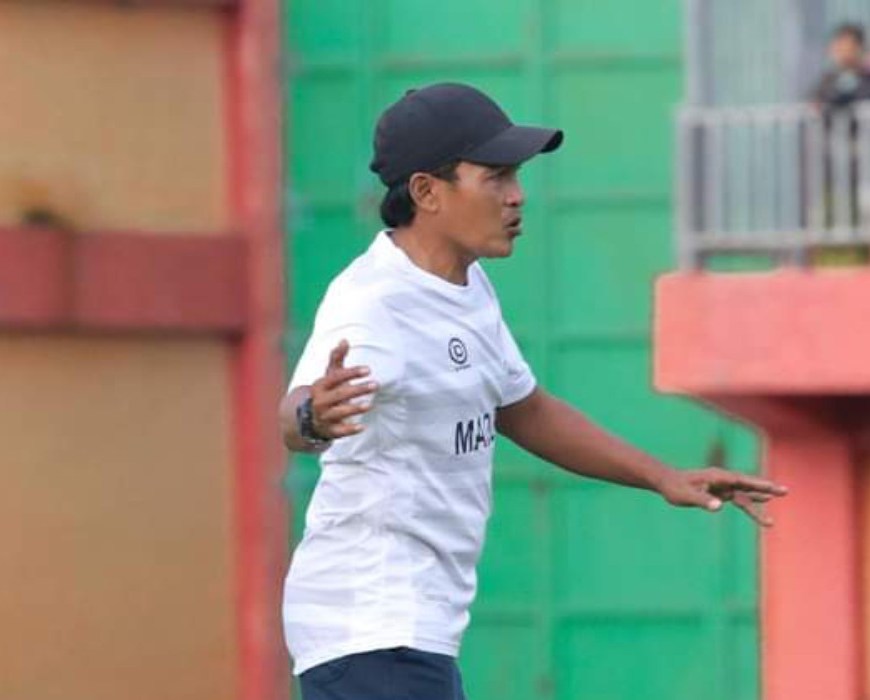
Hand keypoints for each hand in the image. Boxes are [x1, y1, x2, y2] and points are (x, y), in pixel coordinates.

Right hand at [309, 339, 377, 438]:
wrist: (310, 419)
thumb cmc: (326, 392)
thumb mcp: (329, 376)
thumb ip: (337, 358)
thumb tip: (345, 340)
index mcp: (320, 386)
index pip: (336, 377)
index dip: (351, 373)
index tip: (368, 370)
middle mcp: (320, 401)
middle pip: (339, 394)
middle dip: (357, 389)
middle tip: (376, 385)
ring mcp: (324, 417)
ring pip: (339, 412)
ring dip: (354, 408)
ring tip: (369, 405)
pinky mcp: (330, 431)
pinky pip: (339, 431)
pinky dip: (350, 430)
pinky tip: (362, 427)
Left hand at [657, 467, 787, 526]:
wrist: (666, 482)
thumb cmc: (674, 488)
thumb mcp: (686, 496)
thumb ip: (702, 500)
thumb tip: (719, 506)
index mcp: (717, 477)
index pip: (741, 481)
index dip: (757, 484)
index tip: (771, 488)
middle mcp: (722, 480)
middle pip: (748, 484)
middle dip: (766, 487)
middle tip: (785, 491)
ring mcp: (723, 485)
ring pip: (745, 492)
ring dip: (761, 495)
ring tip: (781, 495)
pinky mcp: (720, 492)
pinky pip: (739, 497)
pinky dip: (751, 500)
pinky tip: (763, 501)